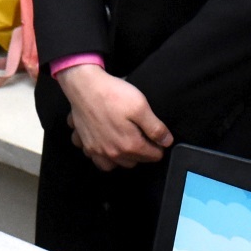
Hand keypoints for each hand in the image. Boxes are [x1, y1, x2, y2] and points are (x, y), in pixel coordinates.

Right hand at [55, 66, 173, 170]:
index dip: (158, 145)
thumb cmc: (112, 94)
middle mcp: (112, 153)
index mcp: (129, 145)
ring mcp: (96, 150)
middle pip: (134, 162)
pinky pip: (94, 158)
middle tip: (140, 135)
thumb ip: (156, 128)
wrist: (84, 86)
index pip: (154, 156)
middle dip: (140, 152)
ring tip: (124, 144)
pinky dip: (100, 155)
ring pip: (113, 165)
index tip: (155, 135)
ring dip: (120, 158)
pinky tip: (104, 142)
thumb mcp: (141, 107)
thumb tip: (166, 142)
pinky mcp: (84, 143)